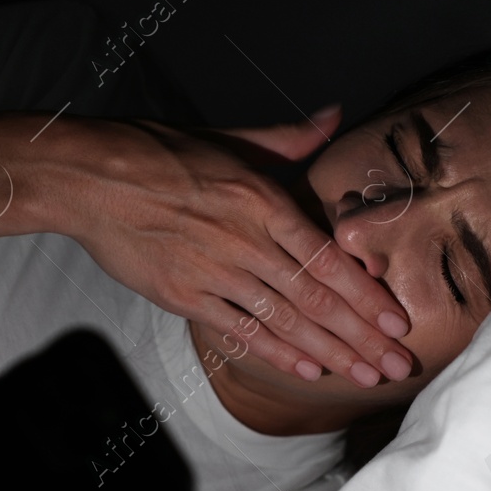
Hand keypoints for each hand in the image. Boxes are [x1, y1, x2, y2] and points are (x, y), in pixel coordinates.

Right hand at [23, 108, 415, 387]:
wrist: (91, 178)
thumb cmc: (159, 152)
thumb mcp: (229, 137)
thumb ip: (287, 139)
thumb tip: (335, 115)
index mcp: (262, 199)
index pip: (327, 256)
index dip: (366, 293)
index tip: (398, 320)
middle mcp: (245, 239)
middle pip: (317, 297)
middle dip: (363, 335)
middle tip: (397, 364)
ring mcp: (215, 272)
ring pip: (285, 320)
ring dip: (331, 352)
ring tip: (366, 376)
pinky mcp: (185, 296)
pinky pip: (240, 331)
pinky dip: (276, 353)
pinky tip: (308, 370)